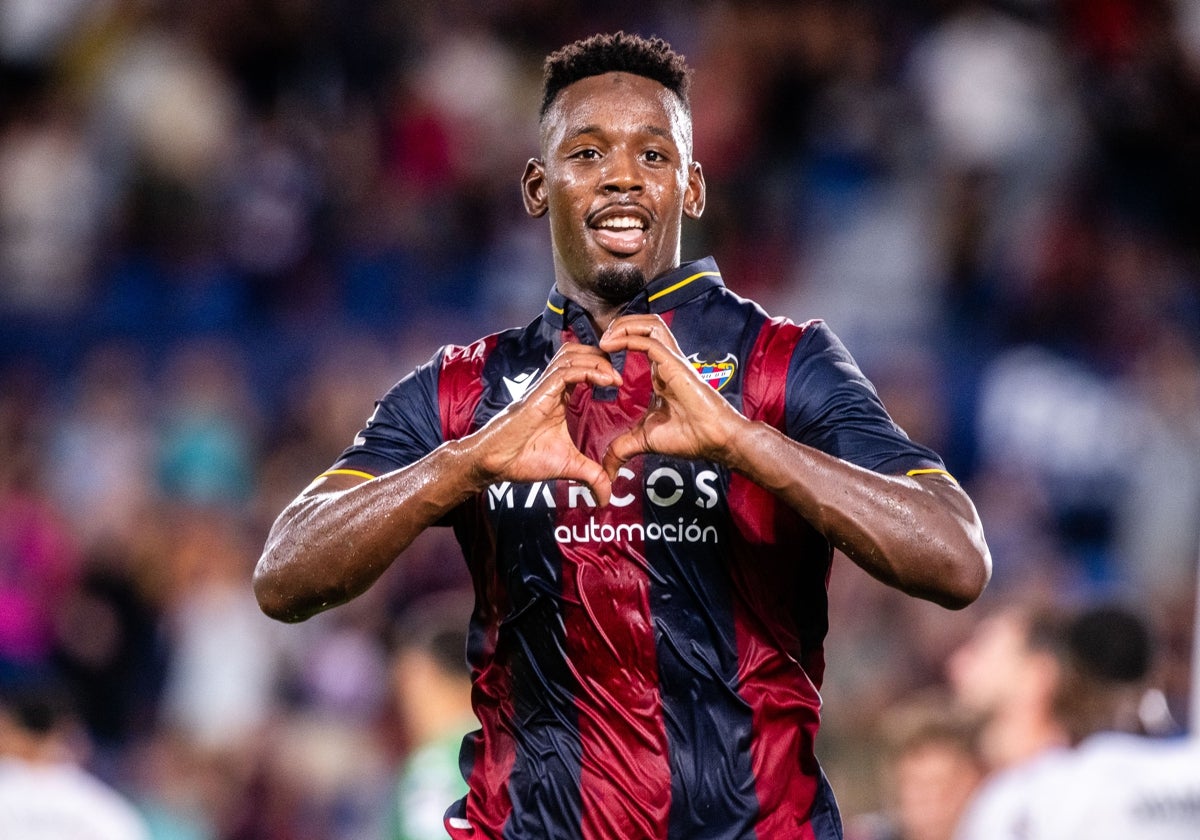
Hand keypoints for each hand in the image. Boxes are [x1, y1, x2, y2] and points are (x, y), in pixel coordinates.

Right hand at [467, 341, 620, 503]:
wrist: (495, 463)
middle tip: (622, 371)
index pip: (582, 366)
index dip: (603, 366)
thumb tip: (606, 498)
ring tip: (616, 375)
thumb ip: (591, 476)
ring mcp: (544, 388)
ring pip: (571, 356)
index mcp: (559, 397)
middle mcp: (551, 387)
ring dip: (597, 360)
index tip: (623, 381)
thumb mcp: (568, 466)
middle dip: (602, 355)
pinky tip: (605, 380)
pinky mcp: (538, 394)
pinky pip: (564, 372)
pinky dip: (587, 371)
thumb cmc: (523, 459)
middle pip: (577, 352)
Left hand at [599, 314, 748, 475]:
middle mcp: (667, 361)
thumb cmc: (689, 438)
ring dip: (624, 325)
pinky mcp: (675, 365)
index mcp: (661, 373)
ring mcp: (673, 360)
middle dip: (621, 324)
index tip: (598, 356)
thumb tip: (607, 468)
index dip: (619, 340)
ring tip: (605, 340)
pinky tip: (609, 347)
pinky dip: (628, 338)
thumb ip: (622, 448)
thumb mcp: (644, 440)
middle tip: (601, 342)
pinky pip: (651, 341)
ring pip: (651, 323)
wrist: (714, 440)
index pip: (641, 340)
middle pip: (646, 324)